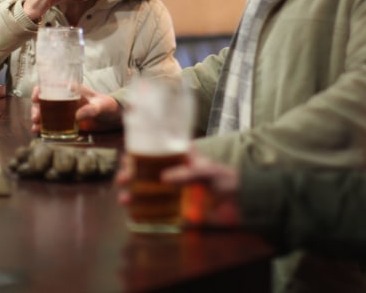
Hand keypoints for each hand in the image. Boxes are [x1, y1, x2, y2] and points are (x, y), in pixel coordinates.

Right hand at [30, 84, 122, 133]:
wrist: (114, 118)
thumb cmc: (109, 106)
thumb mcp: (102, 106)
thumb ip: (91, 109)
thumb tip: (77, 116)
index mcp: (72, 90)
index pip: (51, 85)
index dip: (40, 90)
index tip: (36, 98)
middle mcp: (65, 99)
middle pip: (44, 101)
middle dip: (36, 108)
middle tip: (36, 117)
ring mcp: (64, 112)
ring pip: (45, 113)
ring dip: (37, 119)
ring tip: (36, 127)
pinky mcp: (66, 123)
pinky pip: (51, 124)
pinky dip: (43, 128)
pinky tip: (39, 133)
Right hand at [115, 149, 241, 227]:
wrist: (244, 203)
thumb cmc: (228, 179)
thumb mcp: (208, 171)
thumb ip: (188, 173)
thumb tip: (163, 178)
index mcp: (180, 159)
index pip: (155, 151)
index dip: (138, 153)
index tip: (126, 158)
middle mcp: (174, 174)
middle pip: (146, 172)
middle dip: (130, 176)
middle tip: (121, 179)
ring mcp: (174, 193)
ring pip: (148, 192)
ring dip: (133, 195)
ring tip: (124, 199)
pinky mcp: (178, 211)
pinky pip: (158, 213)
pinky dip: (144, 214)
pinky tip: (134, 215)